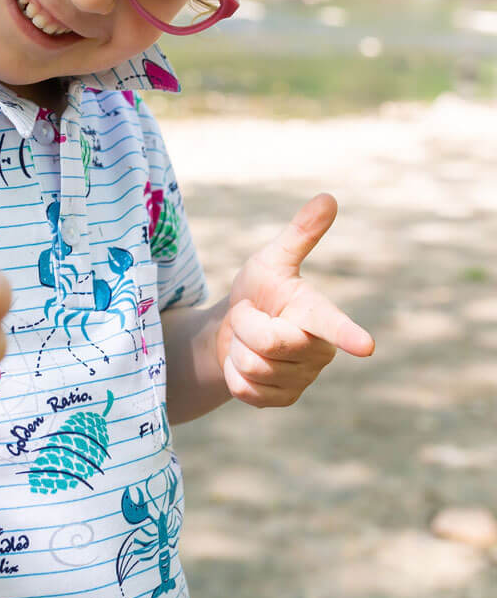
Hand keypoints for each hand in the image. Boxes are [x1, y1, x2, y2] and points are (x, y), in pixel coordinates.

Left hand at [215, 193, 374, 407]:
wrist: (231, 330)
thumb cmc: (258, 291)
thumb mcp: (271, 260)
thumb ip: (300, 234)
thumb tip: (329, 197)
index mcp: (318, 314)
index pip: (332, 323)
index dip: (347, 334)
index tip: (366, 345)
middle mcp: (319, 352)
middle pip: (268, 341)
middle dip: (246, 324)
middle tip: (250, 316)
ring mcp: (301, 380)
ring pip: (253, 365)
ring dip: (238, 348)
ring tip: (249, 339)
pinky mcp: (280, 400)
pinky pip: (245, 388)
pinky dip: (233, 373)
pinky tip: (243, 364)